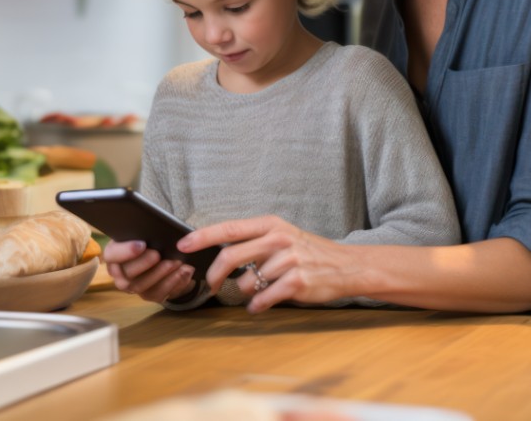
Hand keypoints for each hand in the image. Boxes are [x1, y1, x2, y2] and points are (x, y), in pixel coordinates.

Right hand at [103, 239, 194, 303]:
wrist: (166, 255)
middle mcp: (120, 273)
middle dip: (144, 263)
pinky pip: (158, 293)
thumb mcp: (149, 231)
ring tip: (175, 262)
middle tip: (158, 254)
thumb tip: (157, 231)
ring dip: (160, 273)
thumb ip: (148, 229)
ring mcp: (133, 286)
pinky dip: (172, 282)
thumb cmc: (152, 239)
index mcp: (115, 253)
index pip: (111, 254)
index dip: (124, 251)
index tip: (142, 245)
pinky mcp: (149, 295)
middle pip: (126, 273)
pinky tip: (183, 271)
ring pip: (141, 286)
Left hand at [179, 216, 354, 312]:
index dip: (203, 237)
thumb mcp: (282, 236)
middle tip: (210, 285)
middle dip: (213, 275)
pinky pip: (262, 299)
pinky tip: (264, 302)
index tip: (183, 244)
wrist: (347, 266)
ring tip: (261, 288)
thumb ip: (254, 241)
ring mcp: (288, 261)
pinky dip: (258, 305)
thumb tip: (218, 252)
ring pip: (246, 284)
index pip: (229, 228)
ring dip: (246, 292)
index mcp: (271, 225)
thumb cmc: (309, 252)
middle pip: (230, 257)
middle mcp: (278, 239)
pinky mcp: (296, 283)